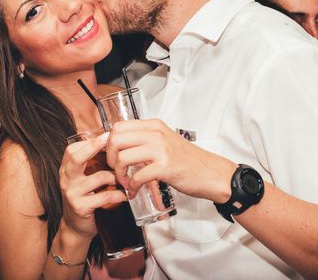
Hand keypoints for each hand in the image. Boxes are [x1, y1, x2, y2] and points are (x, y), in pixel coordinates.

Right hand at [59, 133, 126, 238]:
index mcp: (66, 169)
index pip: (73, 149)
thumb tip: (112, 145)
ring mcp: (72, 193)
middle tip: (112, 141)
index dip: (90, 141)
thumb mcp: (82, 178)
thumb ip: (90, 163)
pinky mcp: (80, 207)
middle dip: (95, 146)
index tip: (108, 136)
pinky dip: (118, 195)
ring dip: (115, 176)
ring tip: (124, 178)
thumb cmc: (84, 198)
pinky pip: (104, 197)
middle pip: (77, 157)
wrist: (75, 228)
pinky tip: (124, 195)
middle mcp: (66, 179)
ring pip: (98, 177)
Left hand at [105, 119, 236, 202]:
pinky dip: (131, 187)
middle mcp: (156, 134)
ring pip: (122, 157)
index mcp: (153, 126)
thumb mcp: (164, 140)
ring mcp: (160, 150)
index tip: (111, 155)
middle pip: (116, 139)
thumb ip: (145, 139)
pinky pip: (137, 176)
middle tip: (115, 169)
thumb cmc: (186, 159)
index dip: (108, 142)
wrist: (209, 172)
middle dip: (109, 158)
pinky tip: (134, 191)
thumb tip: (119, 144)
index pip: (119, 127)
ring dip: (119, 174)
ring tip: (124, 182)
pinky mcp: (164, 167)